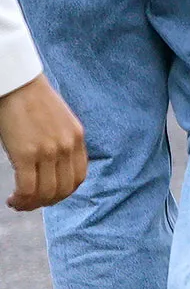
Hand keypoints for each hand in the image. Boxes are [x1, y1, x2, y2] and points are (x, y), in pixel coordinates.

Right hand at [1, 73, 86, 211]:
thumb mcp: (59, 121)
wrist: (17, 83)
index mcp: (77, 137)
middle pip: (64, 190)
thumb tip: (54, 167)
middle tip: (30, 202)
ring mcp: (48, 151)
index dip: (64, 192)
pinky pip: (28, 188)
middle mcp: (67, 146)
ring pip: (46, 193)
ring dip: (32, 204)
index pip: (79, 177)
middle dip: (47, 202)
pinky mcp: (27, 154)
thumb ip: (61, 141)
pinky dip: (21, 200)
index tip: (48, 194)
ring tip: (18, 202)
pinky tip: (12, 199)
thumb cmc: (32, 101)